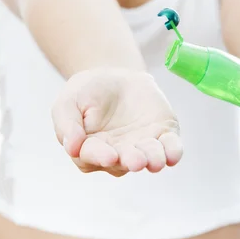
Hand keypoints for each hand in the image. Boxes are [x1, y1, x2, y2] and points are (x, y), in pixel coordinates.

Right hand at [52, 68, 182, 175]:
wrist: (115, 76)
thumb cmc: (87, 92)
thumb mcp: (68, 101)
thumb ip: (67, 124)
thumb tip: (71, 147)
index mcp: (91, 150)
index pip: (94, 156)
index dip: (101, 156)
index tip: (109, 156)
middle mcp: (118, 155)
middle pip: (124, 162)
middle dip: (131, 161)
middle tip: (136, 160)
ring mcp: (142, 147)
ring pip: (149, 159)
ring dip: (153, 160)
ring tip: (155, 160)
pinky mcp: (162, 136)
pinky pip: (170, 149)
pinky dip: (173, 152)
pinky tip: (173, 155)